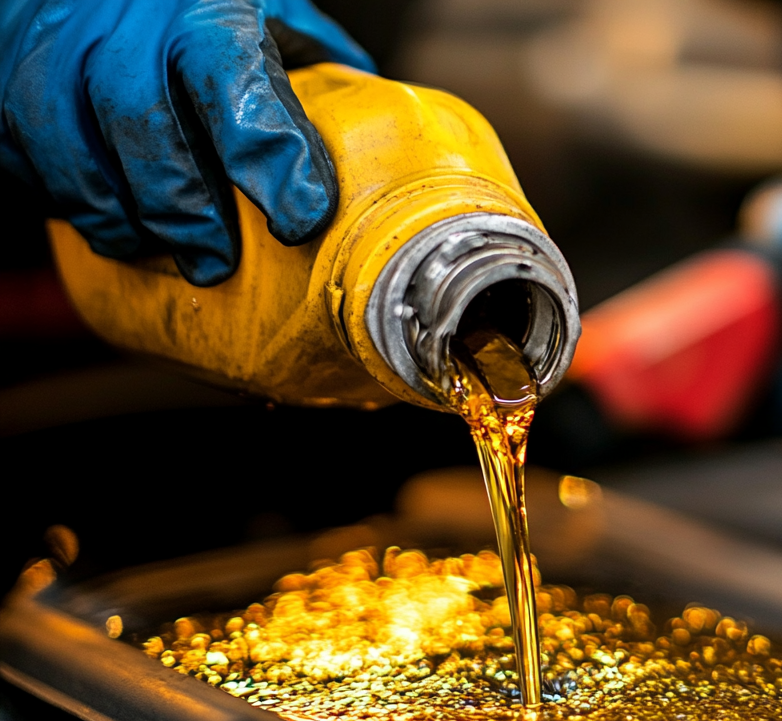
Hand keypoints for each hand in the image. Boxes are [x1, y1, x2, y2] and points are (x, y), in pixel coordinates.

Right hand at [0, 0, 372, 285]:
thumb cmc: (189, 2)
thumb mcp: (260, 14)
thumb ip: (305, 71)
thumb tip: (373, 147)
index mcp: (205, 10)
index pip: (240, 90)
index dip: (273, 162)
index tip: (302, 218)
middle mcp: (122, 27)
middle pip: (147, 129)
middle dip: (186, 211)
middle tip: (214, 262)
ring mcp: (51, 52)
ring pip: (73, 153)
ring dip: (119, 217)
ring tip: (156, 248)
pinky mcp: (2, 86)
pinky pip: (23, 160)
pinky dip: (64, 199)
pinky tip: (102, 213)